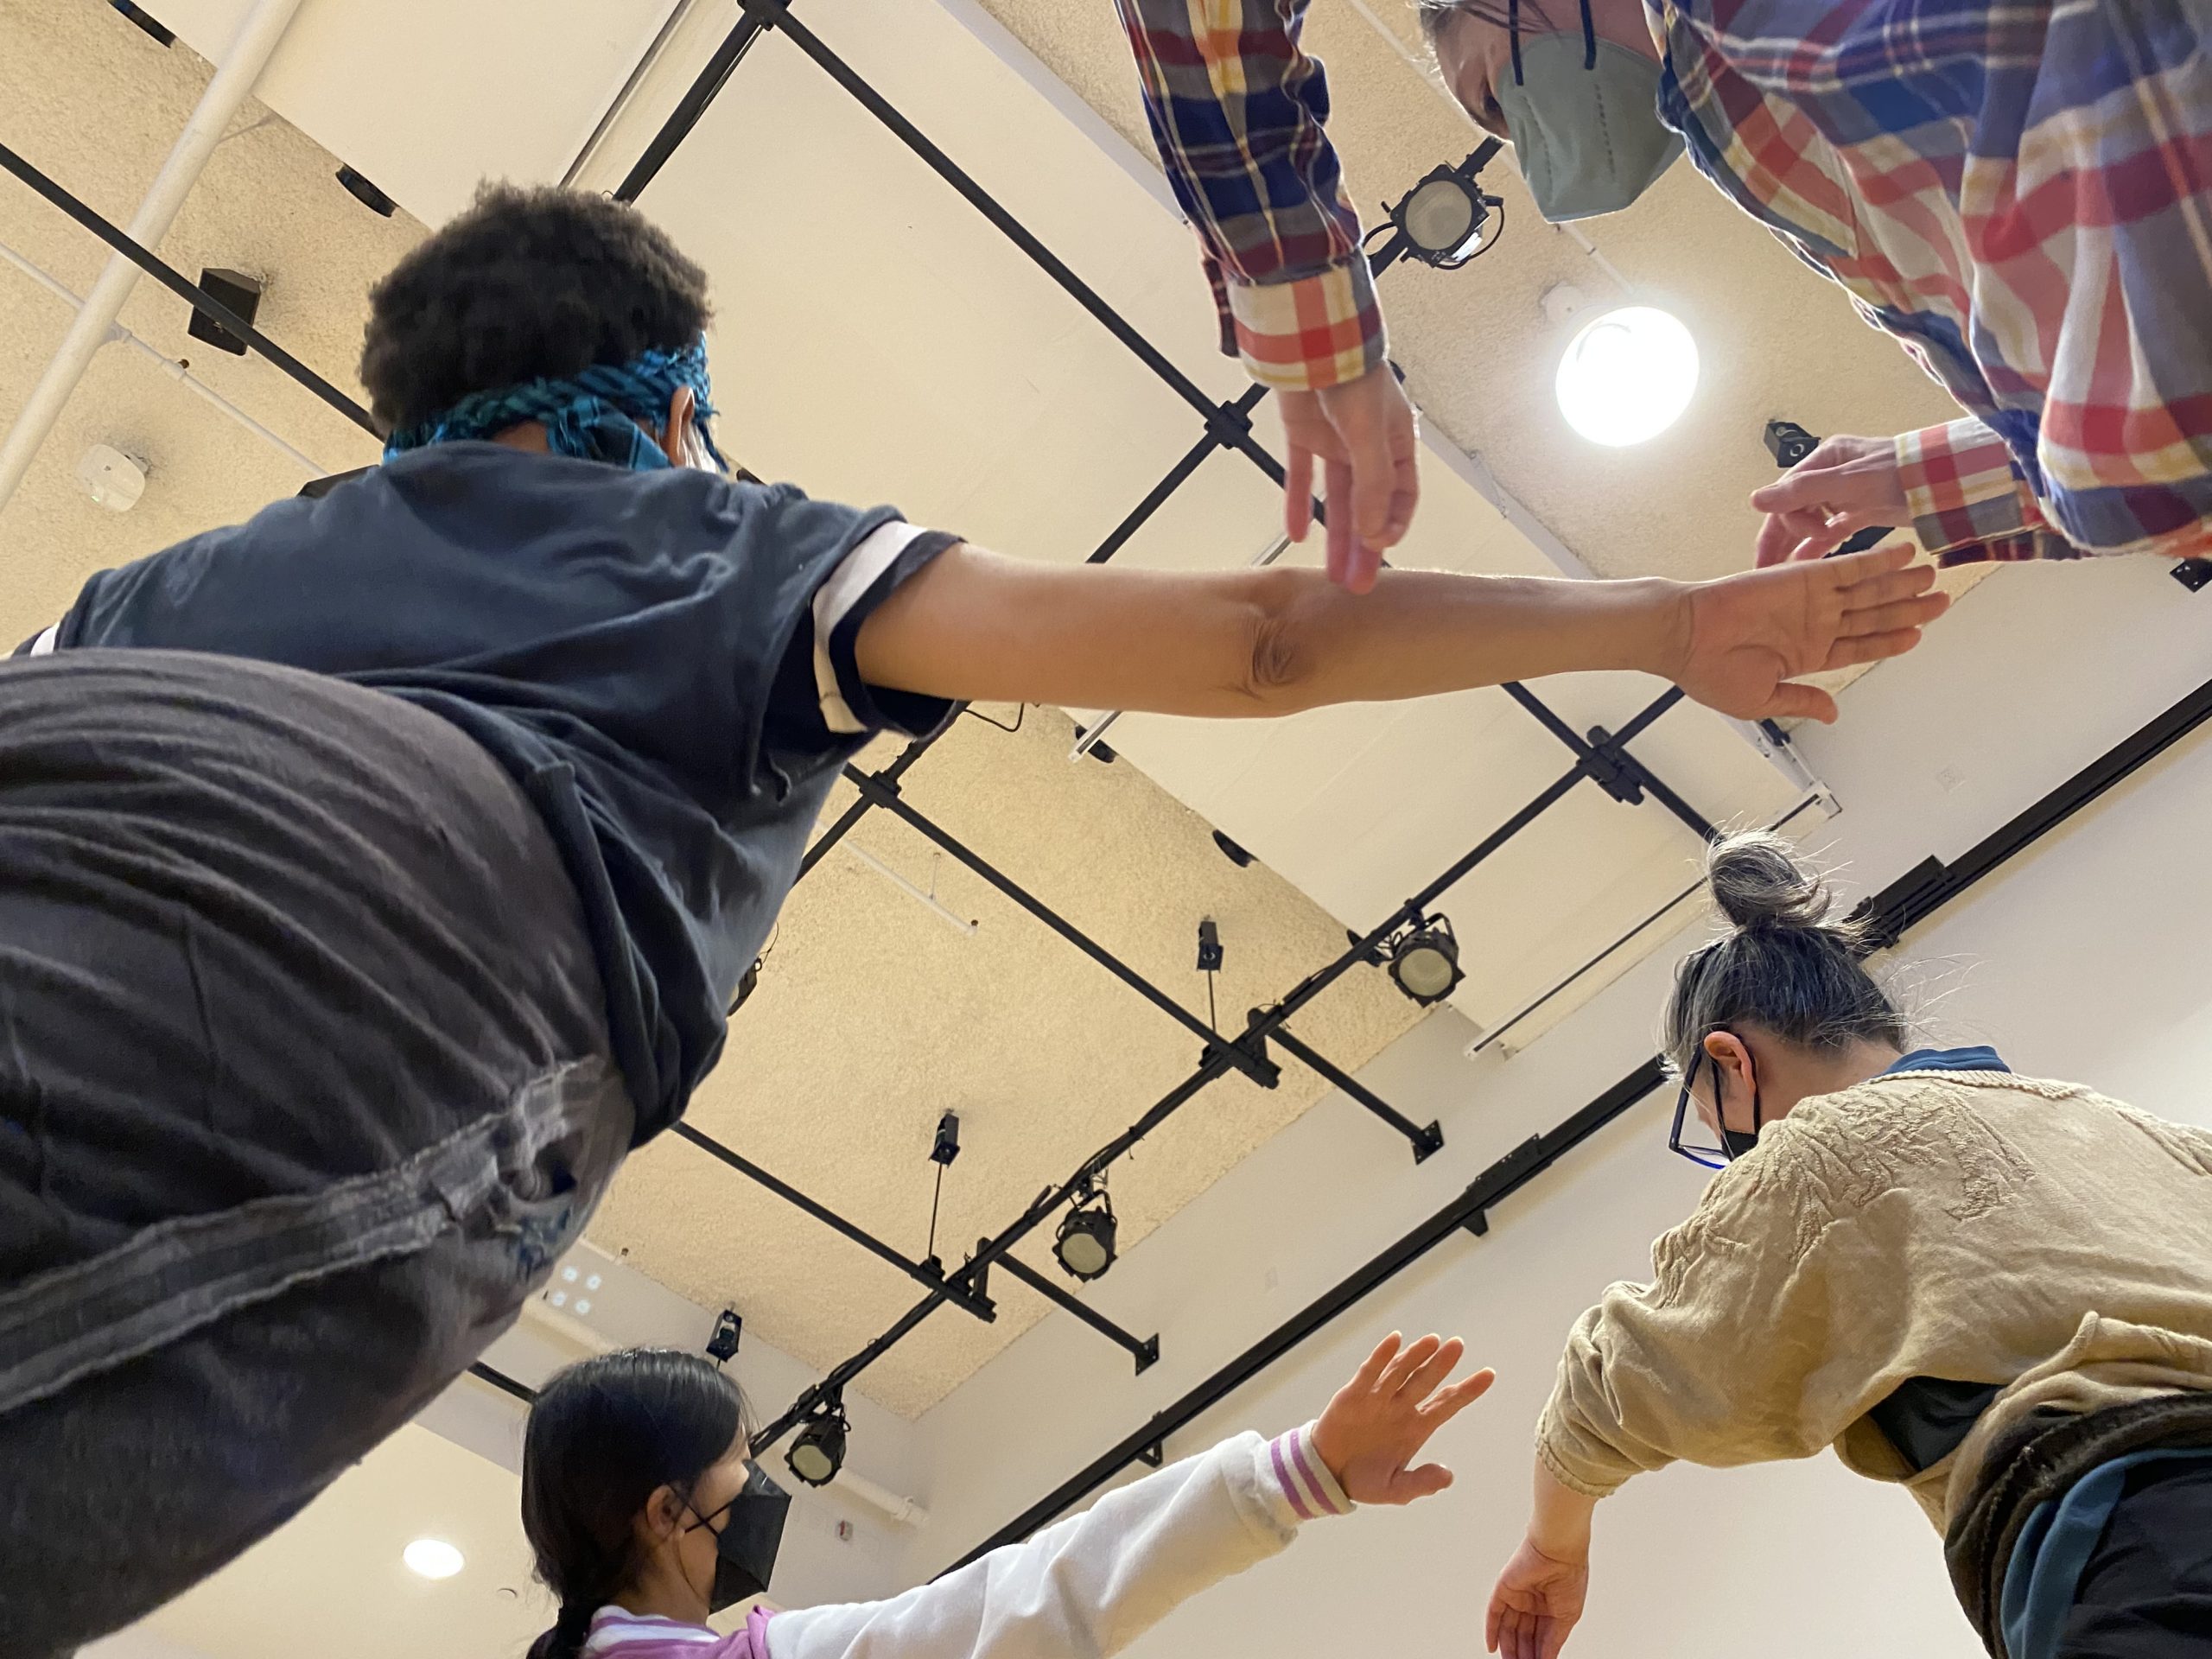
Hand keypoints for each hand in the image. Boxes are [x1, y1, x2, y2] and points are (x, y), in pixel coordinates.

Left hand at [1278, 366, 1420, 593]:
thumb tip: (1372, 534)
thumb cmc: (1351, 372)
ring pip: (1336, 498)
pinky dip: (1297, 503)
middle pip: (1368, 507)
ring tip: (1331, 572)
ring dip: (1334, 535)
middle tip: (1356, 585)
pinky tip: (1296, 532)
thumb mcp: (1369, 434)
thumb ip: (1372, 485)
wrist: (1309, 335)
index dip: (1391, 526)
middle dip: (1362, 547)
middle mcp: (1366, 446)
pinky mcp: (1303, 434)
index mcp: (1394, 443)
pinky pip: (1301, 476)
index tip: (1377, 552)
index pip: (1402, 497)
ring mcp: (1334, 441)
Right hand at [1309, 1332, 1494, 1505]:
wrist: (1327, 1475)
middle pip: (1426, 1381)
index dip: (1468, 1390)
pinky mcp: (1354, 1394)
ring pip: (1401, 1372)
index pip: (1447, 1404)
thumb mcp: (1395, 1489)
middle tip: (1458, 1345)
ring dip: (1416, 1355)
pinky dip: (1382, 1356)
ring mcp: (1378, 1398)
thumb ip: (1420, 1483)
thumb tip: (1448, 1476)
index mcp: (1416, 1428)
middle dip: (1442, 1364)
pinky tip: (1395, 1340)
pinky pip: (1370, 1372)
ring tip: (1432, 1341)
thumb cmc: (1364, 1480)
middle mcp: (1401, 1407)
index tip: (1489, 1375)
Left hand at [1486, 1536, 1590, 1658]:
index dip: (1538, 1654)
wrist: (1559, 1552)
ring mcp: (1517, 1595)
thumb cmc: (1570, 1577)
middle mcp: (1532, 1602)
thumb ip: (1553, 1641)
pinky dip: (1491, 1630)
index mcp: (1550, 1607)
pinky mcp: (1503, 1589)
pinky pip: (1494, 1613)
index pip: (1540, 1637)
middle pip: (1523, 1635)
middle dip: (1522, 1654)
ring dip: (1508, 1648)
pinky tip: (1492, 1647)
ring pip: (1508, 1628)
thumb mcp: (1566, 1617)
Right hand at [1662, 542, 1948, 722]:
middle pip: (1873, 616)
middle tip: (1941, 599)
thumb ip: (1802, 700)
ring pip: (1868, 590)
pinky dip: (1877, 559)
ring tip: (1931, 574)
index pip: (1861, 646)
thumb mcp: (1761, 700)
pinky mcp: (1803, 577)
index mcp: (1806, 655)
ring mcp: (1810, 600)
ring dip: (1901, 582)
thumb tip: (1831, 714)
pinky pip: (1849, 567)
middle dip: (1909, 608)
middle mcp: (1813, 624)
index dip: (1891, 641)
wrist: (1683, 635)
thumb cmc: (1707, 670)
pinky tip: (1901, 553)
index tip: (1919, 634)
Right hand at [1749, 433, 1908, 565]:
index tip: (1802, 542)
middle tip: (1764, 571)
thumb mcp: (1849, 481)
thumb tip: (1755, 500)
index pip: (1788, 495)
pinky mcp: (1863, 511)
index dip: (1782, 523)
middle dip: (1780, 539)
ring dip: (1797, 545)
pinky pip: (1832, 530)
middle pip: (1794, 509)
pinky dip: (1820, 545)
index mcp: (1824, 460)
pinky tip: (1809, 566)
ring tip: (1783, 575)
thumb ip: (1803, 490)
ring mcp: (1847, 494)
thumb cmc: (1902, 476)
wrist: (1952, 483)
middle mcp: (1831, 475)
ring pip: (1811, 522)